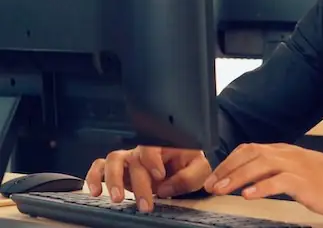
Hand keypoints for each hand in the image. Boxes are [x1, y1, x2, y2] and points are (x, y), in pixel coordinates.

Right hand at [85, 146, 211, 211]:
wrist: (181, 171)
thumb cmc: (188, 167)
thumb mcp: (199, 170)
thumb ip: (188, 177)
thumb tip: (164, 187)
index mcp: (165, 146)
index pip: (153, 145)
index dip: (153, 159)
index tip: (160, 176)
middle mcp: (144, 151)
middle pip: (134, 159)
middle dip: (139, 185)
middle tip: (146, 206)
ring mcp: (129, 159)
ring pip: (114, 159)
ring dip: (112, 179)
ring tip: (117, 199)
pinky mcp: (118, 170)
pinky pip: (99, 167)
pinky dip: (94, 177)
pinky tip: (96, 192)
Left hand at [204, 143, 322, 217]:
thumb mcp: (299, 171)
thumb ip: (276, 171)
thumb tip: (251, 180)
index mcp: (284, 151)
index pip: (249, 149)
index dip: (228, 162)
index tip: (214, 176)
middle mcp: (287, 155)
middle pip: (250, 154)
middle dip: (227, 169)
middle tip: (211, 184)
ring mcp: (296, 166)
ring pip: (260, 165)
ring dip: (237, 177)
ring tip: (222, 189)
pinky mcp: (305, 181)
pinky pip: (278, 181)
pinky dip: (261, 187)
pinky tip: (248, 195)